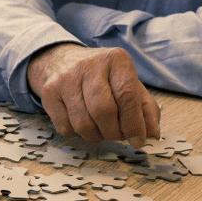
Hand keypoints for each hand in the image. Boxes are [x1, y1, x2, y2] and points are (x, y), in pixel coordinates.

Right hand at [27, 44, 159, 148]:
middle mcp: (90, 65)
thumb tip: (152, 134)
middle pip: (103, 110)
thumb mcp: (129, 85)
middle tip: (116, 135)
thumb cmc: (103, 78)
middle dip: (113, 132)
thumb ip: (145, 109)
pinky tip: (81, 122)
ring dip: (95, 135)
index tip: (137, 140)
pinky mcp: (49, 92)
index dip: (133, 123)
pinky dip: (76, 132)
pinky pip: (65, 126)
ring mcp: (66, 78)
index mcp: (116, 60)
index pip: (126, 95)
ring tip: (100, 130)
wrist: (63, 61)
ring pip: (82, 122)